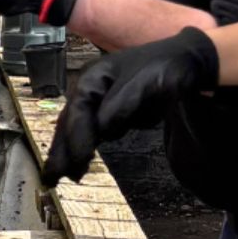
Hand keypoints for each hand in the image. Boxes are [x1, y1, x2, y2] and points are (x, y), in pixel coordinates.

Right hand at [43, 27, 218, 185]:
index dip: (76, 139)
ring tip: (59, 176)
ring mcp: (99, 98)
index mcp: (94, 78)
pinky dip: (82, 147)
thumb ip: (121, 107)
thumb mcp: (144, 85)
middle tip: (51, 178)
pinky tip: (80, 162)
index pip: (79, 112)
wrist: (186, 60)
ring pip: (76, 127)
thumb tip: (102, 130)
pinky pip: (90, 130)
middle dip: (61, 149)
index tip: (78, 163)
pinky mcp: (111, 110)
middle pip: (70, 121)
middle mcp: (91, 88)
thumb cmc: (165, 69)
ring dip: (67, 151)